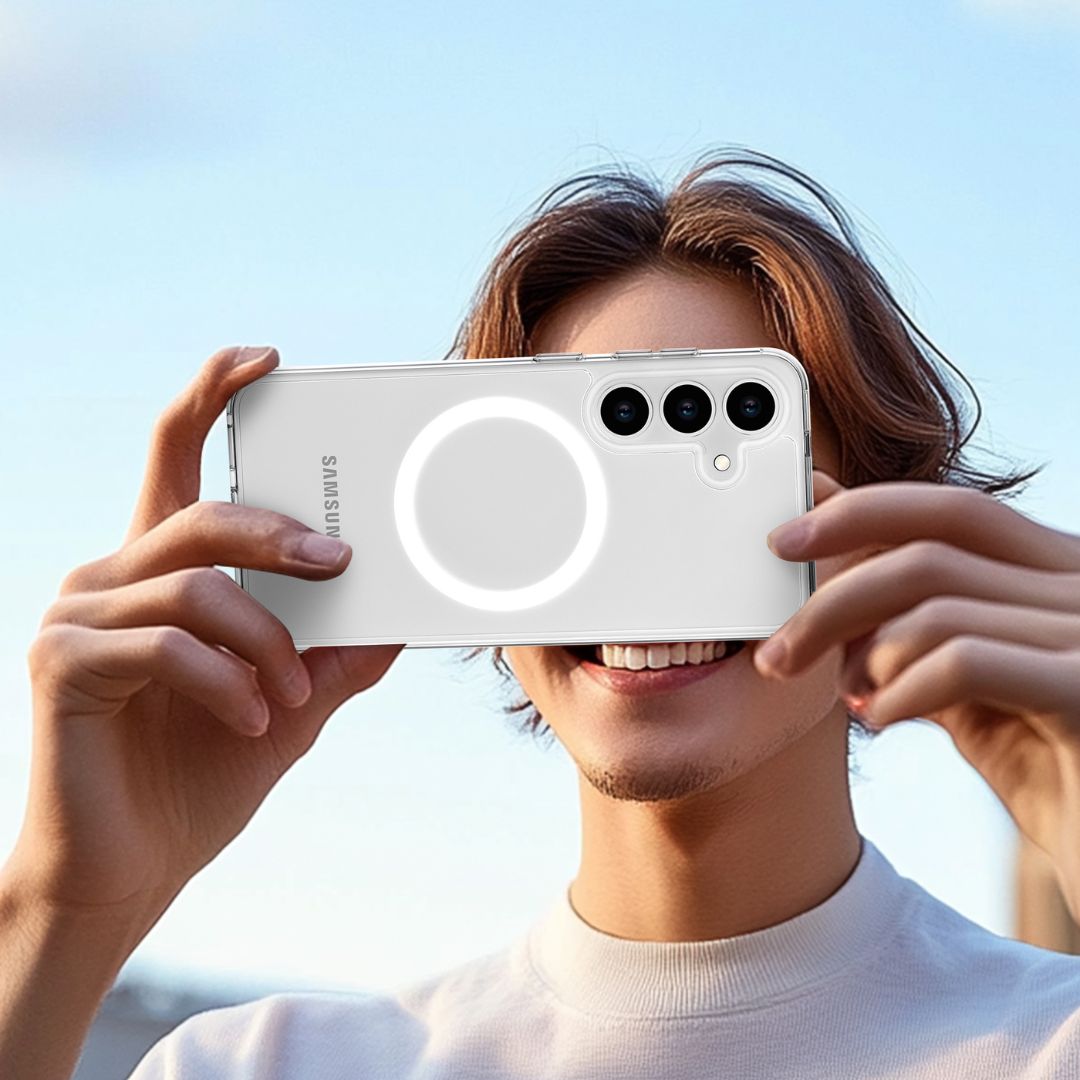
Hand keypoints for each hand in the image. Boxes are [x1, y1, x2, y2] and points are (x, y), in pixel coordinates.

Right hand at [11, 346, 402, 922]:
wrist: (132, 869)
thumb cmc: (202, 776)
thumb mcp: (290, 703)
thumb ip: (335, 657)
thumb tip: (401, 615)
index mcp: (163, 572)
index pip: (174, 455)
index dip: (210, 394)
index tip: (265, 360)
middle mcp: (111, 576)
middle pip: (202, 514)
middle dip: (280, 533)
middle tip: (339, 563)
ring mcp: (78, 616)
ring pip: (197, 583)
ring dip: (266, 641)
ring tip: (292, 695)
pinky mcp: (62, 664)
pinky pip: (168, 645)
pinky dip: (229, 681)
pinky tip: (254, 718)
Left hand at [754, 469, 1079, 918]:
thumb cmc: (1053, 775)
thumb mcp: (974, 689)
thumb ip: (917, 628)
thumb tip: (834, 572)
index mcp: (1061, 574)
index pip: (951, 512)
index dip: (860, 514)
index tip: (782, 542)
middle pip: (930, 550)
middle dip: (834, 594)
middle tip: (776, 652)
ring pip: (934, 604)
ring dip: (860, 657)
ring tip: (848, 700)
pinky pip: (962, 661)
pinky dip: (900, 691)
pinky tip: (883, 722)